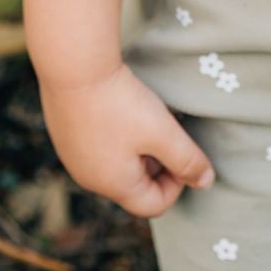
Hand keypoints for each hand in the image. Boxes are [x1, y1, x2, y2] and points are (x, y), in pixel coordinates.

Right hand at [37, 61, 216, 217]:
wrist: (72, 64)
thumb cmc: (120, 102)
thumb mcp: (163, 132)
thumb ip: (187, 160)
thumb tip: (206, 182)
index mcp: (114, 185)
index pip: (154, 205)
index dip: (177, 183)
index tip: (181, 150)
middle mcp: (89, 178)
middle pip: (135, 185)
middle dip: (156, 162)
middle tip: (163, 129)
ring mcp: (73, 156)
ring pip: (116, 163)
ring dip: (136, 147)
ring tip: (142, 115)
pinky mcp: (65, 134)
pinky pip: (98, 145)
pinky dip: (114, 134)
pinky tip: (118, 105)